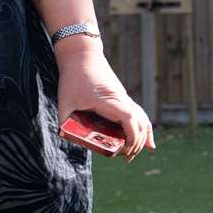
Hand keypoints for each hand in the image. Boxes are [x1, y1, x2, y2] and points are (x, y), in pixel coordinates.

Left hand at [55, 45, 155, 161]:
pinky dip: (144, 129)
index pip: (128, 119)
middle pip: (139, 123)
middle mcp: (121, 99)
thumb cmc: (73, 78)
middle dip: (135, 143)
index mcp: (108, 101)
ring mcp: (124, 98)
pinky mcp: (122, 97)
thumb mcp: (64, 102)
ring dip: (141, 138)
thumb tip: (65, 138)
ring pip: (142, 119)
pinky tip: (148, 143)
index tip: (124, 151)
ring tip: (132, 154)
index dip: (131, 137)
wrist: (82, 54)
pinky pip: (139, 114)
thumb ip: (64, 122)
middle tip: (124, 158)